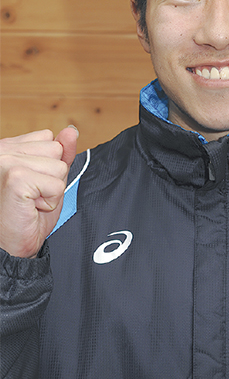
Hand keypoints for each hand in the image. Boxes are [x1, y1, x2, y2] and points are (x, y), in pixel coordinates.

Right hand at [0, 127, 77, 257]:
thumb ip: (60, 154)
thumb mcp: (48, 179)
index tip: (31, 184)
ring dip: (52, 189)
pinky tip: (31, 208)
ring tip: (31, 202)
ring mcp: (7, 162)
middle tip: (32, 195)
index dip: (49, 166)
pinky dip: (50, 201)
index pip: (49, 139)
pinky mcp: (15, 178)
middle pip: (56, 150)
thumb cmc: (25, 215)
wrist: (9, 247)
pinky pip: (56, 184)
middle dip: (52, 176)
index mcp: (8, 147)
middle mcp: (3, 150)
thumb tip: (71, 131)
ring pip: (59, 167)